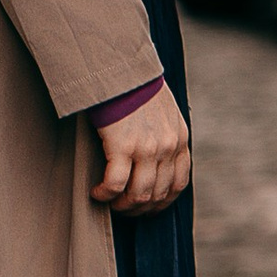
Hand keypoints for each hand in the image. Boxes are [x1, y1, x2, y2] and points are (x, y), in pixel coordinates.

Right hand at [92, 89, 191, 210]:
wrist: (120, 68)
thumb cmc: (136, 87)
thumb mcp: (164, 111)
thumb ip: (165, 135)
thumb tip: (155, 159)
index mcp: (180, 139)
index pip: (178, 184)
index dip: (162, 202)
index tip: (147, 208)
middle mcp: (168, 147)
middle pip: (157, 194)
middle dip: (139, 209)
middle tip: (122, 209)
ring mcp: (147, 148)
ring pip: (138, 195)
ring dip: (122, 205)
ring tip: (109, 203)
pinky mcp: (122, 145)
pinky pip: (115, 184)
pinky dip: (105, 194)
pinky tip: (96, 193)